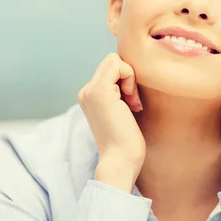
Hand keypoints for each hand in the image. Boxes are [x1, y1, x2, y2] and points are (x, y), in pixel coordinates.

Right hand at [77, 53, 144, 191]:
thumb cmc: (127, 142)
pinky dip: (130, 78)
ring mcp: (90, 90)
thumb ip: (121, 93)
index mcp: (90, 96)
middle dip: (128, 75)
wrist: (120, 161)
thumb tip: (134, 75)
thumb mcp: (123, 111)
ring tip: (132, 103)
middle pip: (112, 60)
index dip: (126, 79)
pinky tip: (131, 101)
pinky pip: (118, 65)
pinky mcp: (99, 91)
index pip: (110, 68)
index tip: (132, 102)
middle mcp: (86, 91)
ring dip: (130, 77)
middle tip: (133, 101)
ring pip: (115, 60)